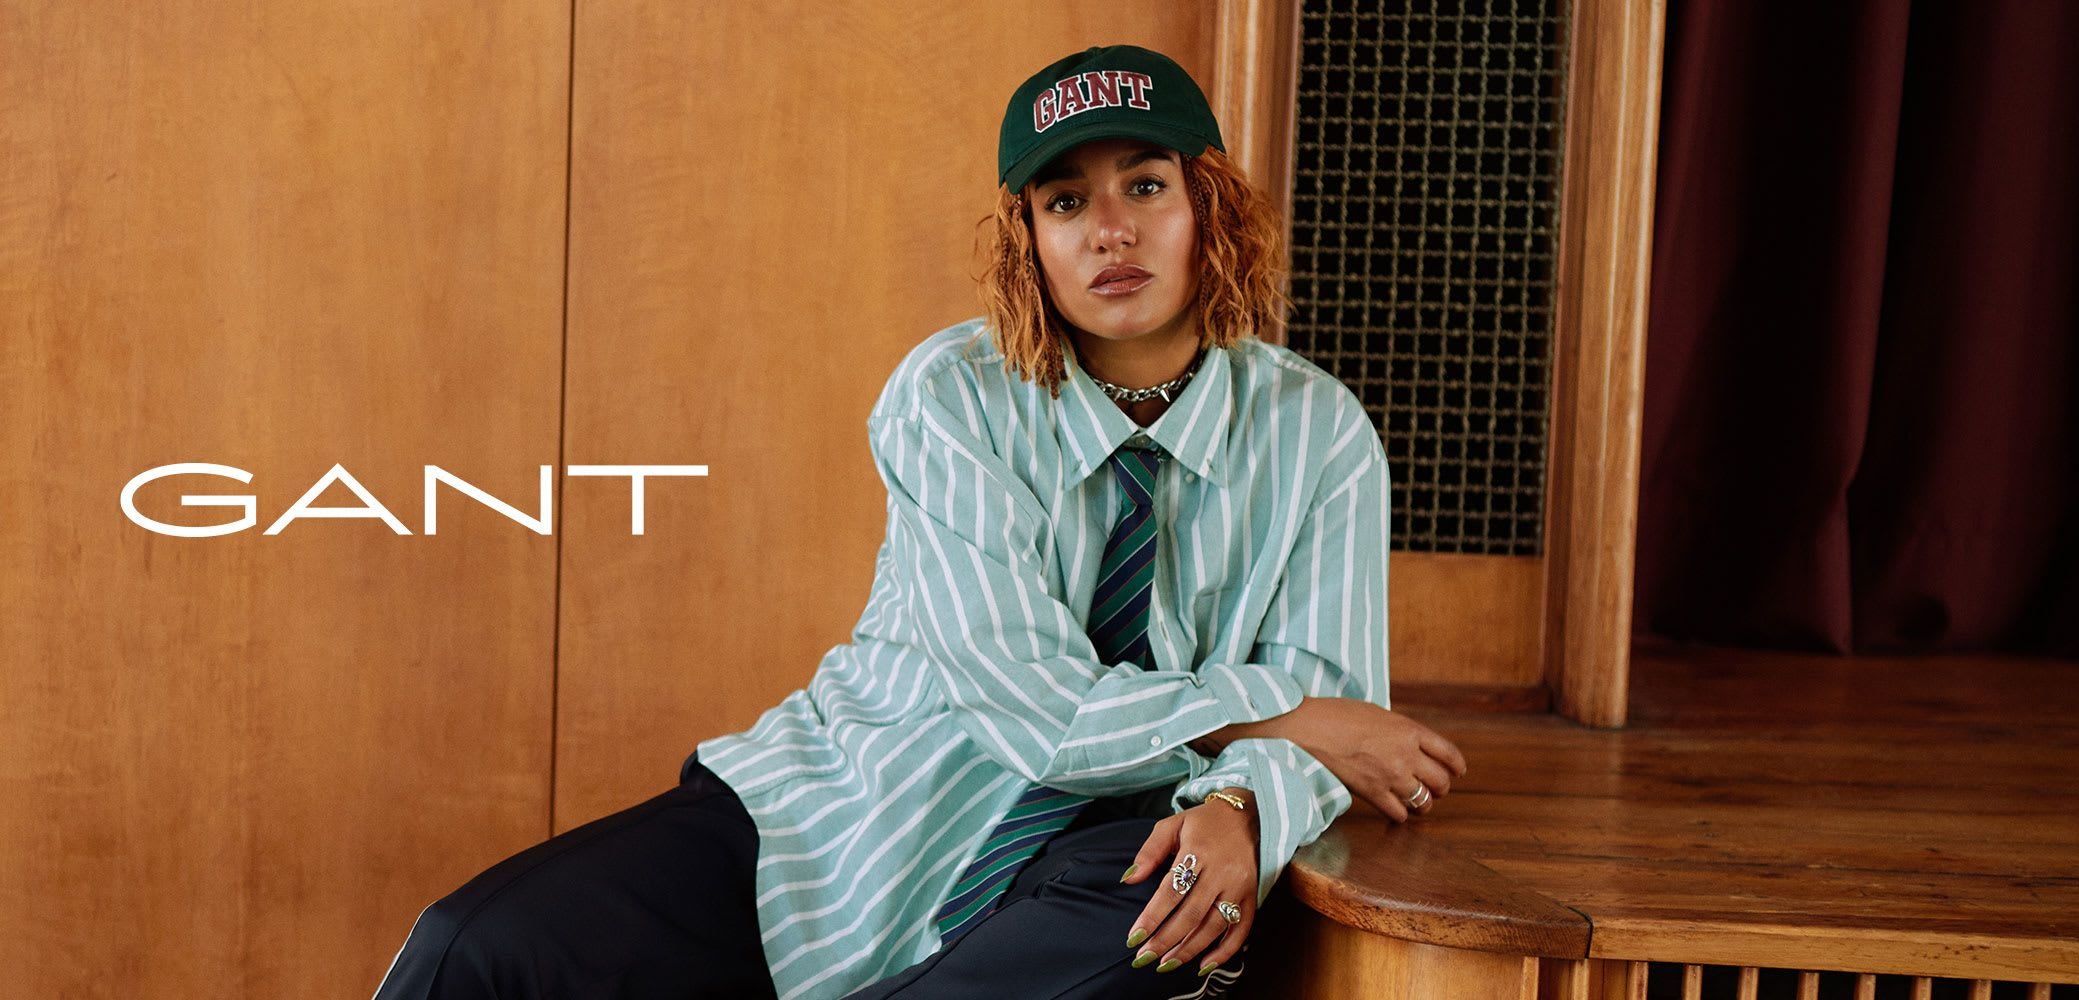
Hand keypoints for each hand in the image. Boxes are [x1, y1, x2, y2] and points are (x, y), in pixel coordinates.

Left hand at [1118, 791, 1258, 977]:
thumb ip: (1149, 851)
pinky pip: (1241, 930)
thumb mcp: (1172, 825)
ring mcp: (1240, 886)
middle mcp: (1222, 872)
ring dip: (1189, 949)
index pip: (1171, 891)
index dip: (1152, 917)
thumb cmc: (1203, 822)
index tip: (1133, 937)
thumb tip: (1128, 879)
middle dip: (1166, 939)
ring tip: (1166, 963)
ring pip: (1214, 926)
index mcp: (1199, 851)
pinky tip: (1204, 965)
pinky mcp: (1253, 897)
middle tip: (1144, 957)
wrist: (1248, 815)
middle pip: (1191, 914)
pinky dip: (1225, 951)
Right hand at [1287, 698, 1466, 822]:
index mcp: (1409, 730)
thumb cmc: (1336, 715)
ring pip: (1424, 801)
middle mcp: (1406, 754)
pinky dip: (1399, 815)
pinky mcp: (1372, 793)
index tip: (1458, 772)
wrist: (1308, 728)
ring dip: (1423, 805)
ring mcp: (1390, 775)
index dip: (1456, 765)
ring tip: (1417, 803)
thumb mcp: (1378, 714)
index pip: (1448, 752)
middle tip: (1435, 789)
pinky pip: (1399, 814)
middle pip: (1441, 781)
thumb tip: (1409, 745)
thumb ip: (1398, 731)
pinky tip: (1394, 810)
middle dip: (1441, 788)